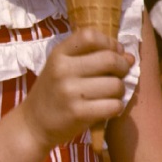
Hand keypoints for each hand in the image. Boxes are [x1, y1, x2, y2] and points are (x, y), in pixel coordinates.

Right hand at [19, 28, 132, 150]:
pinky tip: (109, 107)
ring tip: (112, 94)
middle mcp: (63, 70)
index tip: (115, 52)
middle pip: (109, 59)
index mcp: (58, 54)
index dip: (110, 42)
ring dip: (120, 90)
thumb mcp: (61, 67)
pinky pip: (114, 106)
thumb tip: (129, 56)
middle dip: (122, 66)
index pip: (90, 36)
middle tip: (120, 74)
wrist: (32, 125)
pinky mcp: (78, 113)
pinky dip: (117, 107)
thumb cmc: (52, 92)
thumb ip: (91, 57)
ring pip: (115, 84)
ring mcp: (70, 92)